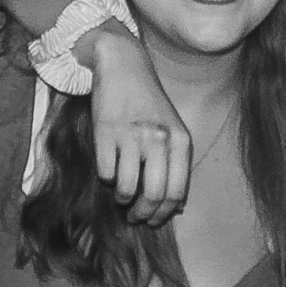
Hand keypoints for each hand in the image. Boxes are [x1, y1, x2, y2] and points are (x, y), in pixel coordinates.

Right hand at [89, 30, 192, 224]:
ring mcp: (132, 136)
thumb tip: (176, 206)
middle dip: (142, 214)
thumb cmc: (150, 103)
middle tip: (135, 217)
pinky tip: (109, 169)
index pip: (176, 192)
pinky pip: (105, 173)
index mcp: (180, 141)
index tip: (153, 219)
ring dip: (122, 200)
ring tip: (121, 196)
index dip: (163, 214)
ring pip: (125, 189)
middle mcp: (159, 139)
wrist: (125, 66)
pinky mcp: (106, 133)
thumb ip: (177, 164)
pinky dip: (106, 178)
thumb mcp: (173, 129)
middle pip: (152, 196)